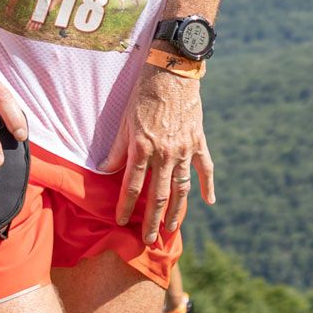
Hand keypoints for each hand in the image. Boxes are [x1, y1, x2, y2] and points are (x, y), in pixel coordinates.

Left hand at [113, 63, 215, 242]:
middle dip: (152, 220)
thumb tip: (104, 171)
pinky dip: (208, 186)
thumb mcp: (124, 121)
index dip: (126, 207)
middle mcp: (164, 153)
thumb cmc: (143, 95)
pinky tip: (209, 202)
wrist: (171, 72)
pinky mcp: (198, 142)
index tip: (121, 222)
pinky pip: (205, 168)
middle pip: (158, 195)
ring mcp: (184, 149)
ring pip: (181, 188)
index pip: (132, 186)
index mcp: (143, 148)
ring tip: (171, 230)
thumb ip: (117, 150)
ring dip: (177, 212)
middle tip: (149, 240)